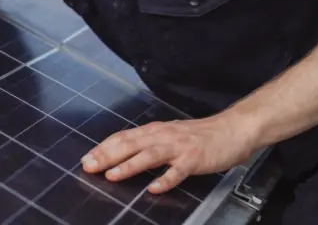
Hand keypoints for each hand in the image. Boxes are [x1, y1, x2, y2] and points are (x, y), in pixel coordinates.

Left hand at [80, 113, 259, 193]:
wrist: (231, 129)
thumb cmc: (199, 135)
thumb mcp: (168, 135)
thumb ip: (148, 142)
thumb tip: (123, 152)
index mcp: (154, 131)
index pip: (123, 137)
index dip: (103, 147)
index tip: (86, 158)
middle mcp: (163, 136)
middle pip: (130, 144)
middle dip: (107, 156)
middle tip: (89, 166)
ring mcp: (178, 147)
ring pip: (149, 155)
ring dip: (129, 165)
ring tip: (112, 175)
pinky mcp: (195, 159)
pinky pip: (178, 171)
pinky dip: (165, 180)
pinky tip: (153, 188)